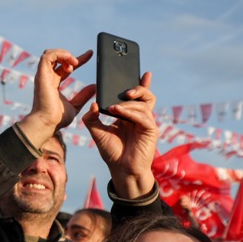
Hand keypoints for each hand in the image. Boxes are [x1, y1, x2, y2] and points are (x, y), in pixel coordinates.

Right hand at [18, 49, 96, 147]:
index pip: (65, 66)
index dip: (79, 59)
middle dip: (70, 55)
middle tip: (78, 62)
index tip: (91, 54)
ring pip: (50, 53)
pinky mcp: (42, 74)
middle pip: (57, 58)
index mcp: (54, 83)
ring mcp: (43, 75)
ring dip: (64, 54)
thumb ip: (83, 96)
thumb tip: (94, 87)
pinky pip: (47, 56)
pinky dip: (60, 55)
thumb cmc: (57, 119)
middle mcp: (47, 77)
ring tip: (74, 63)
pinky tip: (70, 63)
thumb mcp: (75, 105)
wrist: (48, 123)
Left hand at [82, 73, 157, 199]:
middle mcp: (140, 117)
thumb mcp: (97, 132)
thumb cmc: (112, 152)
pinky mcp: (151, 131)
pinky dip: (131, 113)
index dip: (141, 83)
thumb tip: (92, 103)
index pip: (137, 96)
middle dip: (138, 88)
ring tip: (114, 106)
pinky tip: (119, 112)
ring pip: (144, 104)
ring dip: (128, 103)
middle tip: (126, 90)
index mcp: (130, 115)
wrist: (121, 170)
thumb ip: (92, 118)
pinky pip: (143, 116)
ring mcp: (147, 123)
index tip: (141, 71)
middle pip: (146, 96)